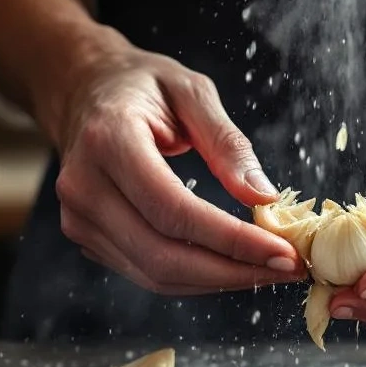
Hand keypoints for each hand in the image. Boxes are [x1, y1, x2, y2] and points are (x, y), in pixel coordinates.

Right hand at [46, 40, 304, 294]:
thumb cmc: (141, 86)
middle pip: (162, 255)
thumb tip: (264, 197)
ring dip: (218, 280)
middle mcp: (84, 186)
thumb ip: (228, 143)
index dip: (232, 241)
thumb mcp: (192, 92)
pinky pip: (145, 272)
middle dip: (233, 271)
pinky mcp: (85, 236)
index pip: (173, 210)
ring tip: (267, 270)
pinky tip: (230, 264)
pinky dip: (194, 277)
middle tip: (287, 269)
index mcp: (108, 141)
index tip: (284, 253)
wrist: (82, 91)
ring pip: (155, 274)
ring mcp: (78, 218)